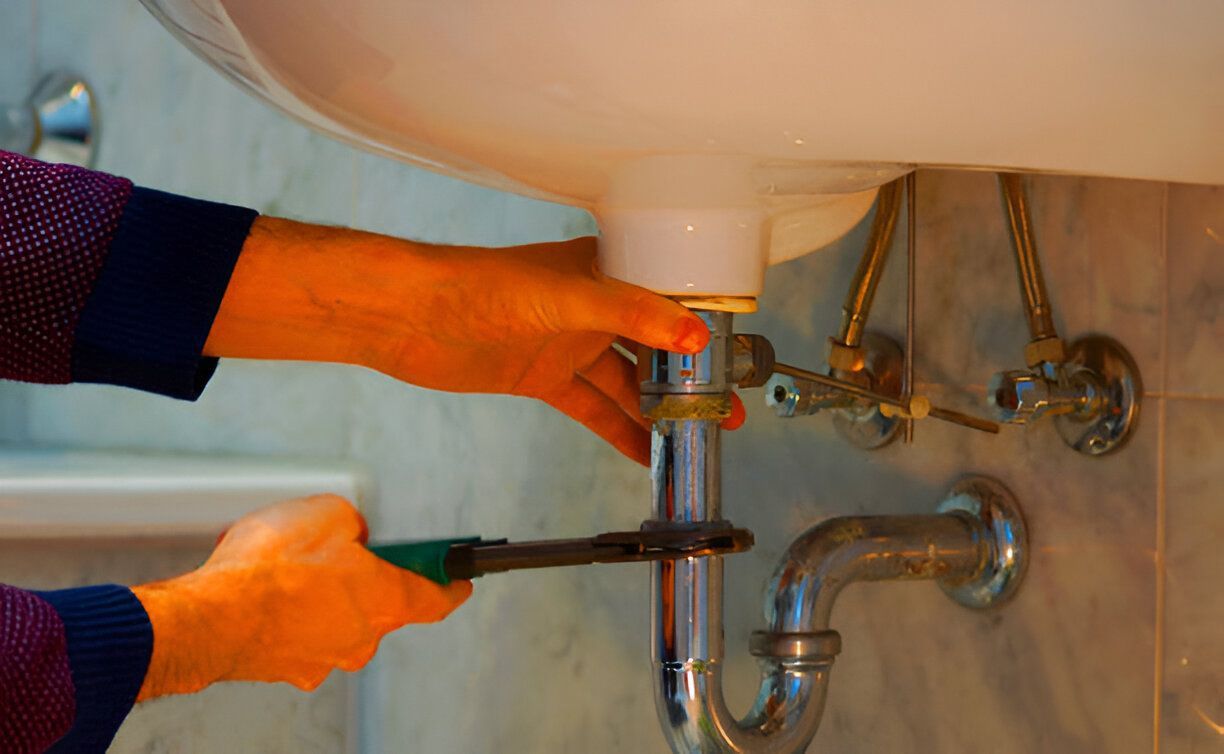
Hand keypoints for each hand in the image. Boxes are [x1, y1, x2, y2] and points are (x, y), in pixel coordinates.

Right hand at [132, 495, 468, 699]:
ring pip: (336, 619)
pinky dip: (289, 612)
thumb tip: (349, 533)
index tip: (460, 580)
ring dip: (322, 594)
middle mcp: (361, 639)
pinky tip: (266, 588)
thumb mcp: (327, 513)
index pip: (436, 598)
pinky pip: (299, 632)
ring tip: (288, 566)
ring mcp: (324, 658)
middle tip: (340, 550)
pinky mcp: (287, 667)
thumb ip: (352, 523)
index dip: (450, 585)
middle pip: (380, 605)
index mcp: (386, 601)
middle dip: (363, 577)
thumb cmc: (270, 570)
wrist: (210, 616)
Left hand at [206, 219, 715, 463]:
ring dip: (657, 411)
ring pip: (625, 382)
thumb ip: (631, 314)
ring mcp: (567, 343)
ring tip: (695, 440)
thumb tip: (693, 336)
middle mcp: (591, 305)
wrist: (411, 316)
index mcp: (604, 269)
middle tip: (726, 412)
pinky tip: (644, 452)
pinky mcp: (542, 377)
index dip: (704, 327)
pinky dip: (617, 429)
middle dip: (689, 380)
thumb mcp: (566, 297)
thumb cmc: (481, 284)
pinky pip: (592, 407)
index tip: (736, 358)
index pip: (669, 296)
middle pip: (653, 346)